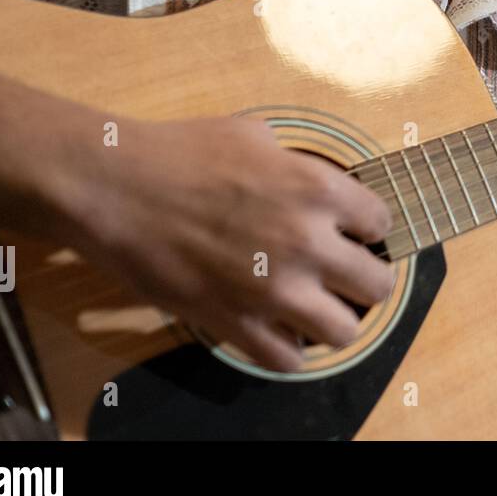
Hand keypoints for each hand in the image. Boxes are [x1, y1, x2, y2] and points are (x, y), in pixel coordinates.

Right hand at [64, 116, 394, 372]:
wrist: (115, 188)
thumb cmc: (180, 152)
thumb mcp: (254, 135)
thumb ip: (295, 162)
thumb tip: (312, 180)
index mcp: (318, 188)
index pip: (381, 222)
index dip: (369, 228)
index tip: (356, 232)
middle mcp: (306, 241)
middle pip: (377, 284)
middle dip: (367, 279)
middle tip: (348, 276)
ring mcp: (272, 287)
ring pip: (343, 331)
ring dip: (336, 321)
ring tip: (321, 309)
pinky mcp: (234, 321)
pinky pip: (286, 360)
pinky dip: (289, 351)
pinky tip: (281, 332)